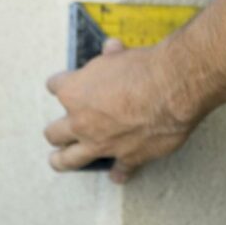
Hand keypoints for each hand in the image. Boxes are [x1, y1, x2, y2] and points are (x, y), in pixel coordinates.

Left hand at [44, 38, 201, 182]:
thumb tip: (112, 48)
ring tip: (59, 161)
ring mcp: (101, 143)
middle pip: (53, 132)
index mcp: (74, 91)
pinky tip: (117, 176)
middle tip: (59, 132)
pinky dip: (119, 172)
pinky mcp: (126, 157)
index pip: (55, 87)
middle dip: (56, 131)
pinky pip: (119, 169)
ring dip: (62, 160)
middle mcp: (80, 122)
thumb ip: (112, 57)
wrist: (172, 90)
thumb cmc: (144, 69)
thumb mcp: (121, 55)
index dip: (62, 85)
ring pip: (69, 159)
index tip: (67, 85)